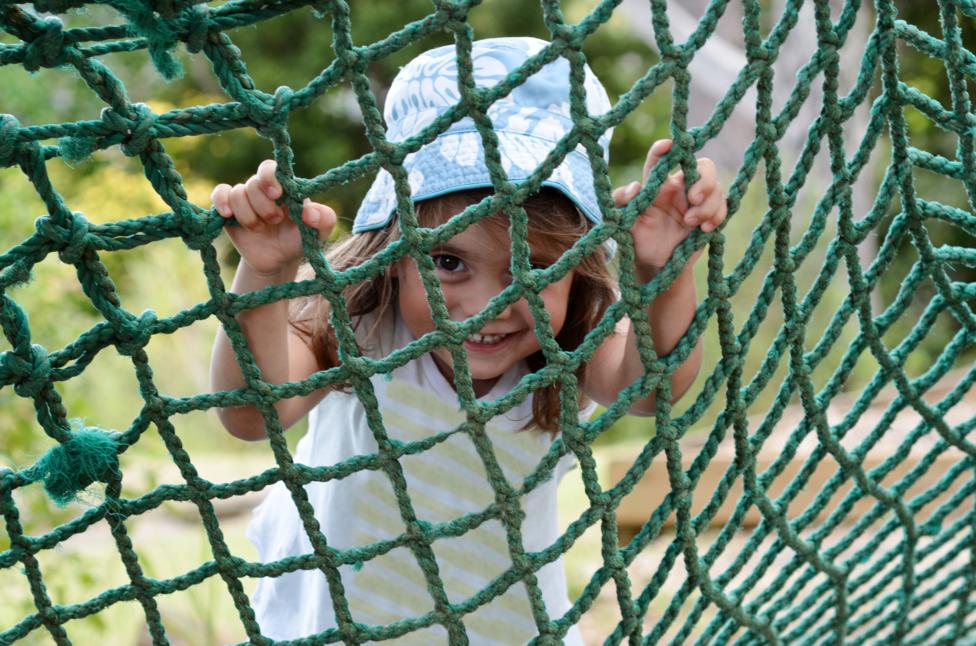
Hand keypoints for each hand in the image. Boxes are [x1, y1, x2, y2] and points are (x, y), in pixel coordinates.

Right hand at [211, 160, 335, 277]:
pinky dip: (222, 202)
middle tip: (274, 221)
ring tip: (260, 229)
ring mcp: (245, 199)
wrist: (279, 260)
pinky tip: (228, 215)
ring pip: (237, 193)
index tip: (277, 195)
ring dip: (248, 215)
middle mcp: (262, 189)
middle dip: (263, 207)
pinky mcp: (229, 210)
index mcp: (283, 187)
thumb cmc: (300, 240)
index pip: (270, 169)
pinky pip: (220, 194)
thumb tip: (309, 213)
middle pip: (252, 183)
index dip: (269, 179)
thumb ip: (324, 219)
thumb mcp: (319, 232)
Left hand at [612, 139, 726, 280]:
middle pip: (703, 167)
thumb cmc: (637, 239)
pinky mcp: (710, 215)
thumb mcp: (623, 223)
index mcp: (658, 184)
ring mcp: (697, 200)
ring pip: (715, 188)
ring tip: (690, 223)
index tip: (667, 146)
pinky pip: (723, 206)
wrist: (655, 265)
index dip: (665, 149)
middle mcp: (680, 187)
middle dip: (703, 180)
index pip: (662, 159)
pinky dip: (717, 216)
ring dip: (707, 205)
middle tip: (693, 198)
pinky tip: (704, 229)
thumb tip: (636, 187)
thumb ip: (623, 202)